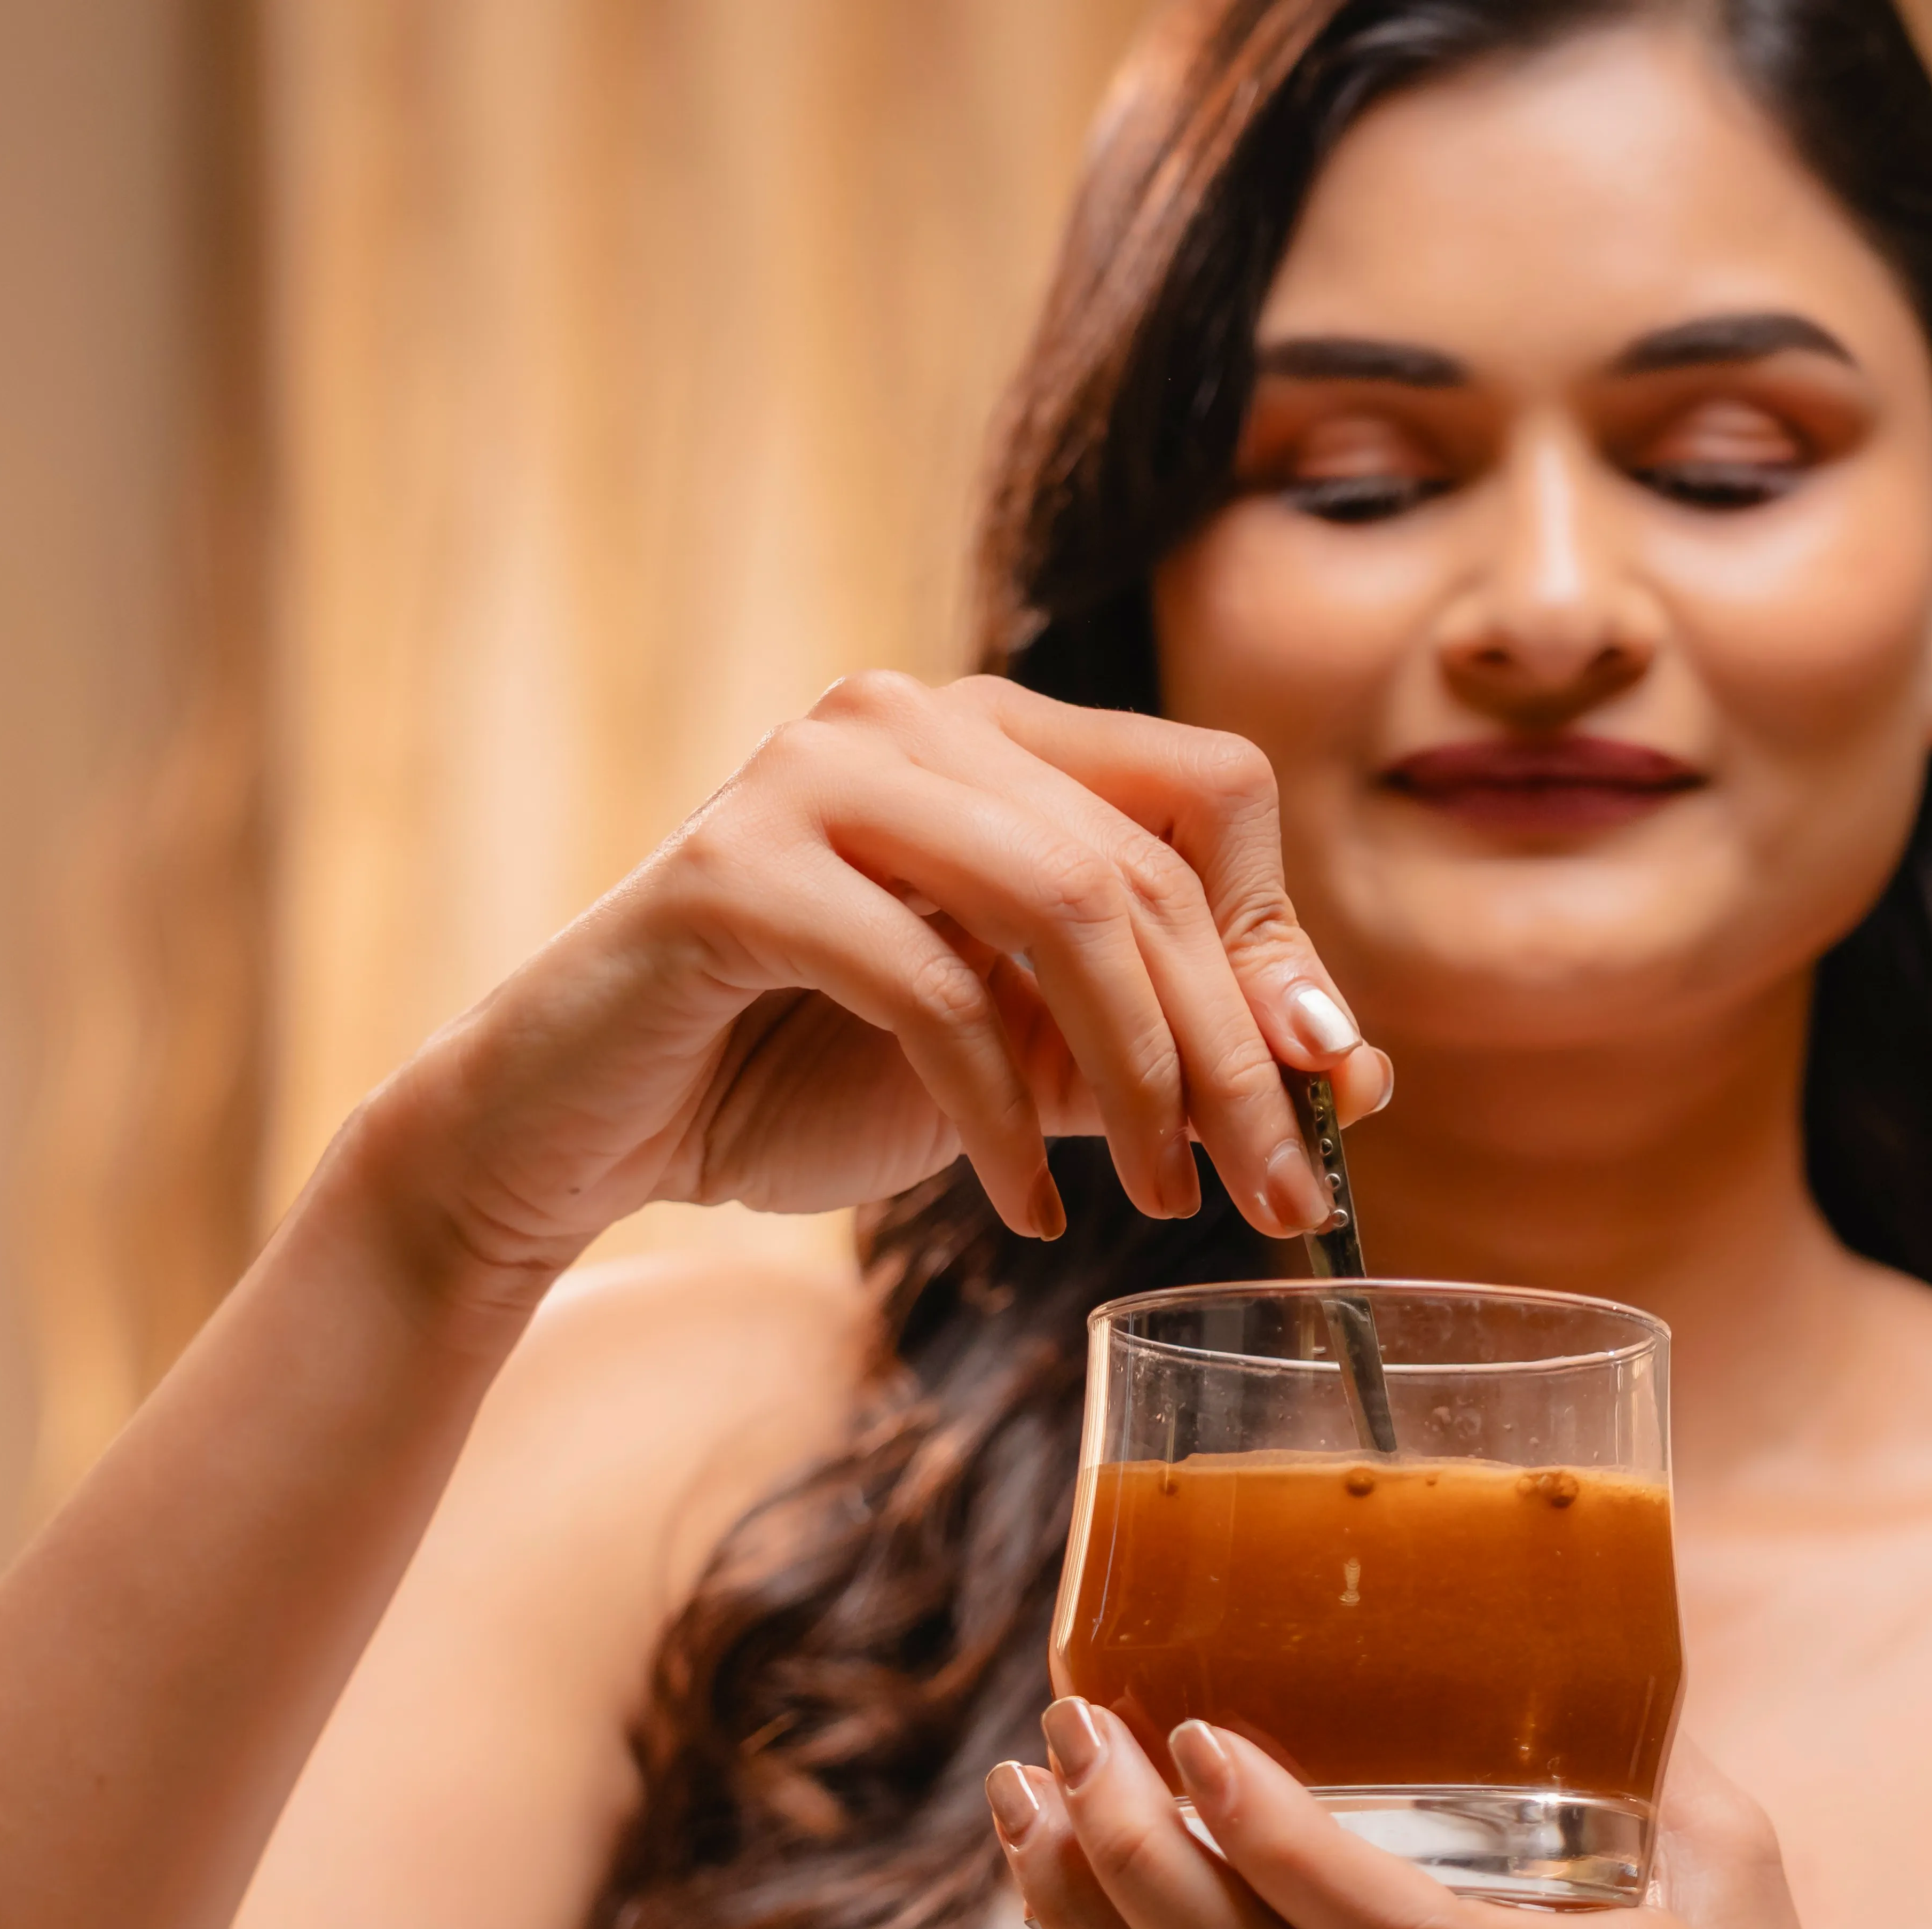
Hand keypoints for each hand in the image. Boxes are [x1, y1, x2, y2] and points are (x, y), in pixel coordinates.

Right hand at [356, 671, 1391, 1304]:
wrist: (582, 1134)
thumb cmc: (800, 1079)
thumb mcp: (1023, 1065)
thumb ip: (1156, 1048)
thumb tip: (1349, 1074)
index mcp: (990, 734)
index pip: (1206, 796)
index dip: (1277, 945)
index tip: (1322, 1095)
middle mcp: (907, 717)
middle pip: (1146, 869)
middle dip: (1232, 1053)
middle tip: (1279, 1196)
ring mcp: (812, 775)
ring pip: (1061, 905)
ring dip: (1138, 1076)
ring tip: (1162, 1201)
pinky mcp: (732, 872)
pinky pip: (929, 987)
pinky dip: (997, 1115)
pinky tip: (1019, 1208)